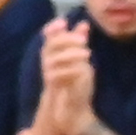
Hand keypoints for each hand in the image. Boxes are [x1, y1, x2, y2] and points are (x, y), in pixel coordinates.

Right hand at [38, 17, 94, 134]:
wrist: (72, 112)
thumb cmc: (75, 84)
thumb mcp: (80, 61)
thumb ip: (79, 43)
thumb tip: (84, 23)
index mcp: (55, 55)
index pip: (48, 37)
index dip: (52, 28)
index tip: (63, 22)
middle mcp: (49, 64)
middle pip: (50, 45)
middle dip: (66, 39)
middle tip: (84, 40)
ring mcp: (50, 76)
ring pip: (52, 59)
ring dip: (70, 54)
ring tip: (88, 53)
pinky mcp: (53, 89)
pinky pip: (55, 76)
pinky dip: (69, 70)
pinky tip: (81, 69)